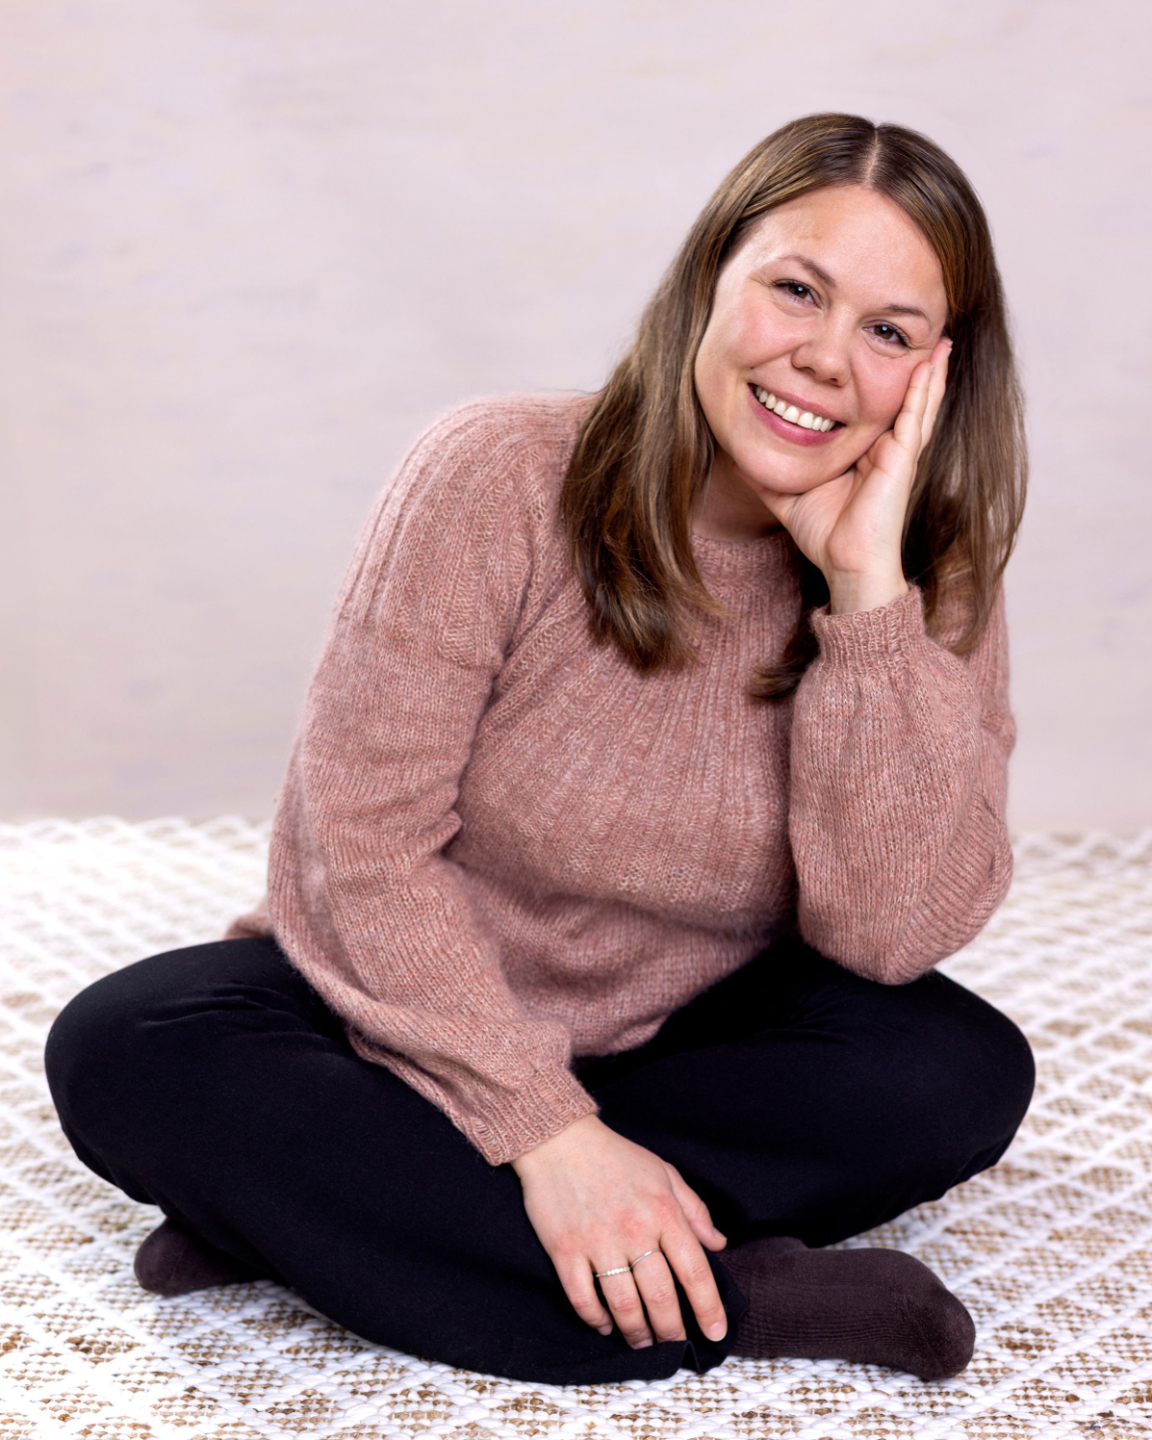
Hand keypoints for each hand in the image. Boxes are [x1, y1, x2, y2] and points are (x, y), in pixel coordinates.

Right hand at [511, 1114, 728, 1347]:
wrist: (559, 1139)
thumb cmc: (616, 1156)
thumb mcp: (664, 1173)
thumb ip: (694, 1210)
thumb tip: (719, 1244)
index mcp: (663, 1212)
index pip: (694, 1271)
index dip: (709, 1308)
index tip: (715, 1333)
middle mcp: (634, 1230)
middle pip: (661, 1297)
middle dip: (672, 1331)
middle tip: (674, 1345)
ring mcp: (598, 1242)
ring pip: (624, 1305)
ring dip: (637, 1333)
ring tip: (643, 1343)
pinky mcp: (565, 1249)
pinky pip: (583, 1298)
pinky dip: (596, 1319)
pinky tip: (605, 1324)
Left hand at [751, 338, 951, 613]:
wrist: (846, 564)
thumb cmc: (825, 536)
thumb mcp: (788, 497)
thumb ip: (767, 476)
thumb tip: (739, 460)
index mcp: (864, 455)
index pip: (874, 410)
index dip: (878, 383)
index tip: (876, 351)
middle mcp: (885, 450)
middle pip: (903, 400)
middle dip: (914, 370)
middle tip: (923, 334)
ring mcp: (897, 452)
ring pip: (918, 402)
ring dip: (930, 370)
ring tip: (942, 339)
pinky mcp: (903, 458)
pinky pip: (915, 415)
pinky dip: (925, 387)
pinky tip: (933, 362)